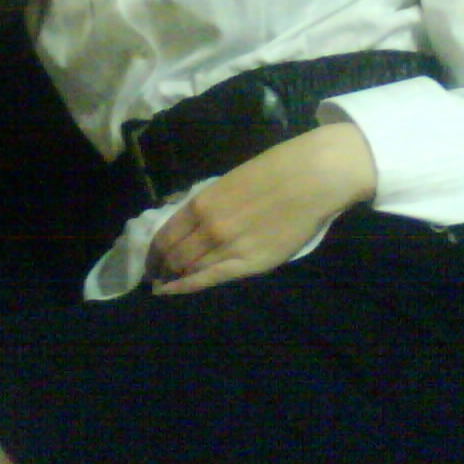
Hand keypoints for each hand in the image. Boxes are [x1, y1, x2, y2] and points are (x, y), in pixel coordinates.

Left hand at [147, 123, 376, 295]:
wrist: (313, 177)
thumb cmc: (276, 171)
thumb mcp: (230, 181)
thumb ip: (209, 203)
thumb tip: (188, 221)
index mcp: (203, 201)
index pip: (165, 234)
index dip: (153, 251)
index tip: (150, 260)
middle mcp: (209, 226)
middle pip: (173, 255)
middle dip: (160, 268)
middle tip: (155, 277)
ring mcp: (228, 246)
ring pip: (188, 269)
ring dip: (172, 278)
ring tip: (165, 285)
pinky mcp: (250, 263)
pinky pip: (210, 279)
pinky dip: (185, 288)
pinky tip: (171, 292)